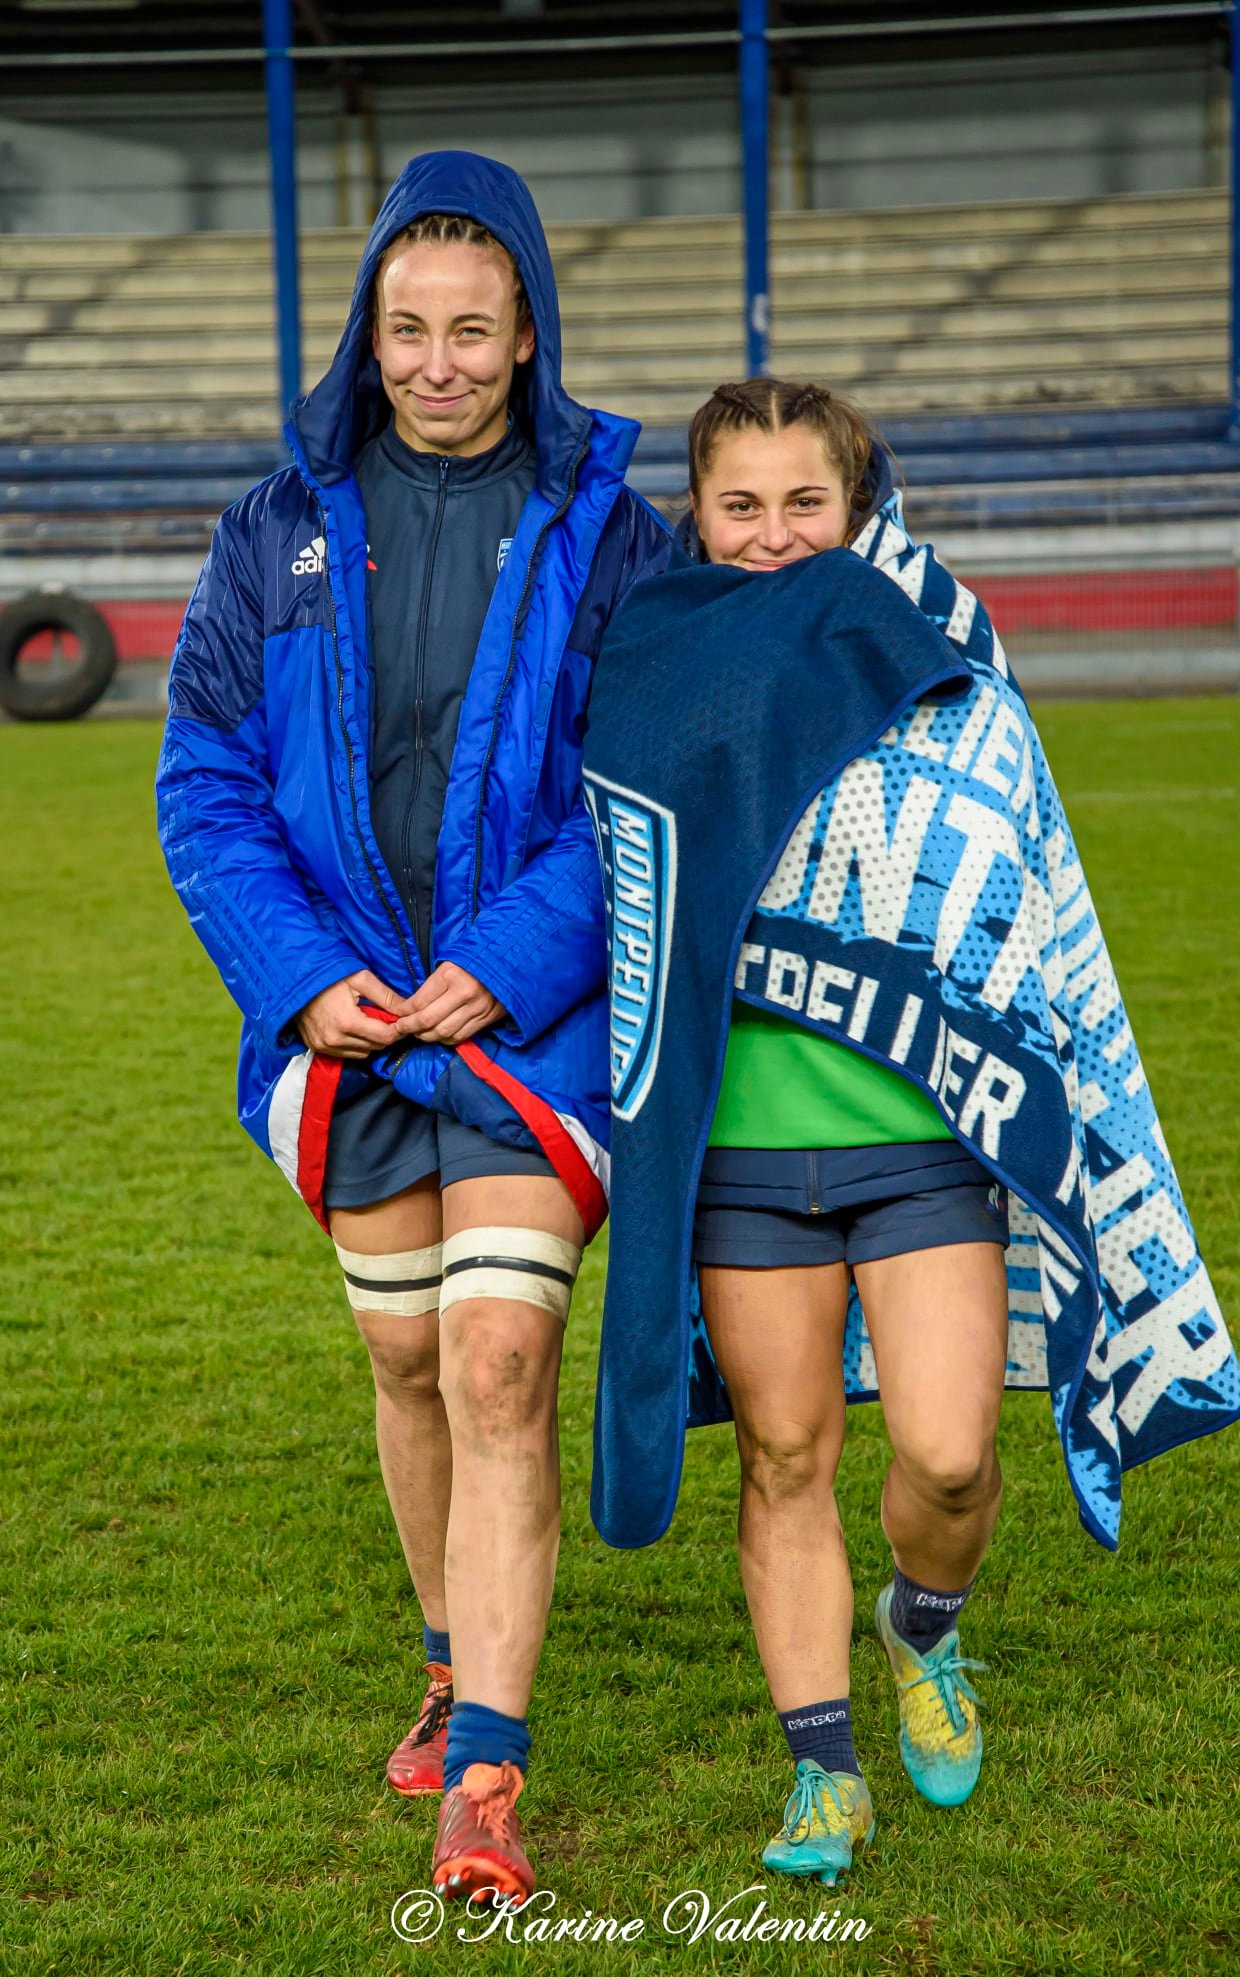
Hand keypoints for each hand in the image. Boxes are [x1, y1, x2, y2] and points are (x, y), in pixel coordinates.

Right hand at [295, 969, 403, 1058]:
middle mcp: (336, 1039)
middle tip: (386, 1019)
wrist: (295, 983)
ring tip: (369, 1023)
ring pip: (363, 1053)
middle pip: (375, 1046)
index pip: (385, 1037)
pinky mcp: (317, 1048)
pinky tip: (354, 1029)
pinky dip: (355, 1045)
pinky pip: (347, 1054)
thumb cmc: (328, 977)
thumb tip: (407, 1009)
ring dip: (370, 1041)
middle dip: (385, 1034)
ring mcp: (325, 1046)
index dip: (397, 1029)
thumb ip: (385, 995)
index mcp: (348, 1022)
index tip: (399, 1020)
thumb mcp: (359, 978)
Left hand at [390, 962, 506, 1045]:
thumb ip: (432, 985)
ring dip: (426, 1036)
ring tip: (418, 1033)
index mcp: (451, 975)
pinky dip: (445, 1039)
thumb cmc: (475, 961)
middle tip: (400, 1029)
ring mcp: (476, 1009)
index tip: (397, 1015)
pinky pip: (460, 1036)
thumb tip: (411, 1006)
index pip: (419, 1001)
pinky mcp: (486, 1019)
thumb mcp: (450, 964)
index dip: (404, 1011)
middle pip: (428, 1020)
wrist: (510, 964)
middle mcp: (464, 994)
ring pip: (443, 1032)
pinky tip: (438, 1035)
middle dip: (410, 1027)